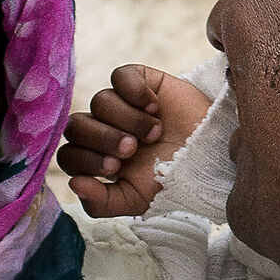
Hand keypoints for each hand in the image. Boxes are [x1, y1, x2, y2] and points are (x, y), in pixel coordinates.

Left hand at [56, 65, 212, 218]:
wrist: (210, 157)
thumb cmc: (171, 180)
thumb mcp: (135, 201)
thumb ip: (101, 202)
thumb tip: (73, 185)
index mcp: (96, 159)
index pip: (68, 155)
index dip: (85, 159)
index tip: (115, 168)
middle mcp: (104, 130)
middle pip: (76, 125)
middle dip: (103, 138)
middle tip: (131, 149)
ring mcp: (120, 104)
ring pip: (100, 101)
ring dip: (127, 119)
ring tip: (154, 132)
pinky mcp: (140, 82)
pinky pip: (120, 76)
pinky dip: (133, 91)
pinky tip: (153, 107)